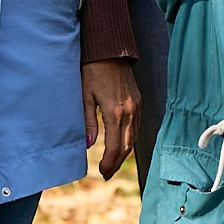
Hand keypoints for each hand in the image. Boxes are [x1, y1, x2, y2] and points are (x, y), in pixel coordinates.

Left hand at [84, 59, 140, 177]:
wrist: (109, 49)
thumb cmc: (92, 70)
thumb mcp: (85, 96)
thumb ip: (88, 122)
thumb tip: (89, 145)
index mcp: (115, 112)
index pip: (115, 146)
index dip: (109, 162)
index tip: (102, 172)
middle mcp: (129, 111)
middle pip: (127, 146)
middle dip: (117, 162)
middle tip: (107, 174)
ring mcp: (136, 106)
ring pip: (134, 137)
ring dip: (124, 153)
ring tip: (113, 163)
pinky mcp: (138, 101)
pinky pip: (136, 126)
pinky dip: (130, 139)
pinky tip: (122, 144)